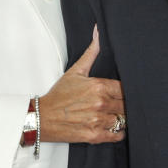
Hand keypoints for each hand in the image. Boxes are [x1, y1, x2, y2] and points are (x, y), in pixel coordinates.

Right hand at [40, 26, 125, 143]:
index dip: (125, 91)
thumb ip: (92, 52)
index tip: (121, 92)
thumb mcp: (76, 71)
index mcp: (99, 86)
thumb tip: (99, 31)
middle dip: (124, 104)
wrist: (41, 118)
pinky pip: (117, 135)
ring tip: (115, 115)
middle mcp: (100, 103)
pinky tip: (112, 127)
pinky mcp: (94, 136)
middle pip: (126, 105)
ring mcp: (98, 120)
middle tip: (118, 104)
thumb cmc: (59, 95)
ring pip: (123, 120)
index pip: (125, 88)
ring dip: (121, 118)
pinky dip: (118, 132)